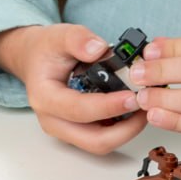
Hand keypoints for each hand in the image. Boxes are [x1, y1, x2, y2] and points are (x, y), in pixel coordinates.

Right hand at [0, 24, 147, 154]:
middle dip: (125, 129)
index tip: (133, 96)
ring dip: (126, 131)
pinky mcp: (76, 131)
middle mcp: (53, 120)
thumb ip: (78, 39)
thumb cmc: (46, 50)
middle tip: (145, 107)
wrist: (35, 60)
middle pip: (93, 140)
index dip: (108, 106)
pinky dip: (122, 129)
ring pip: (100, 144)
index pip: (78, 110)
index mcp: (45, 98)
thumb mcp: (60, 35)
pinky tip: (134, 111)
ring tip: (144, 108)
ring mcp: (65, 130)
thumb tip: (98, 49)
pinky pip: (102, 138)